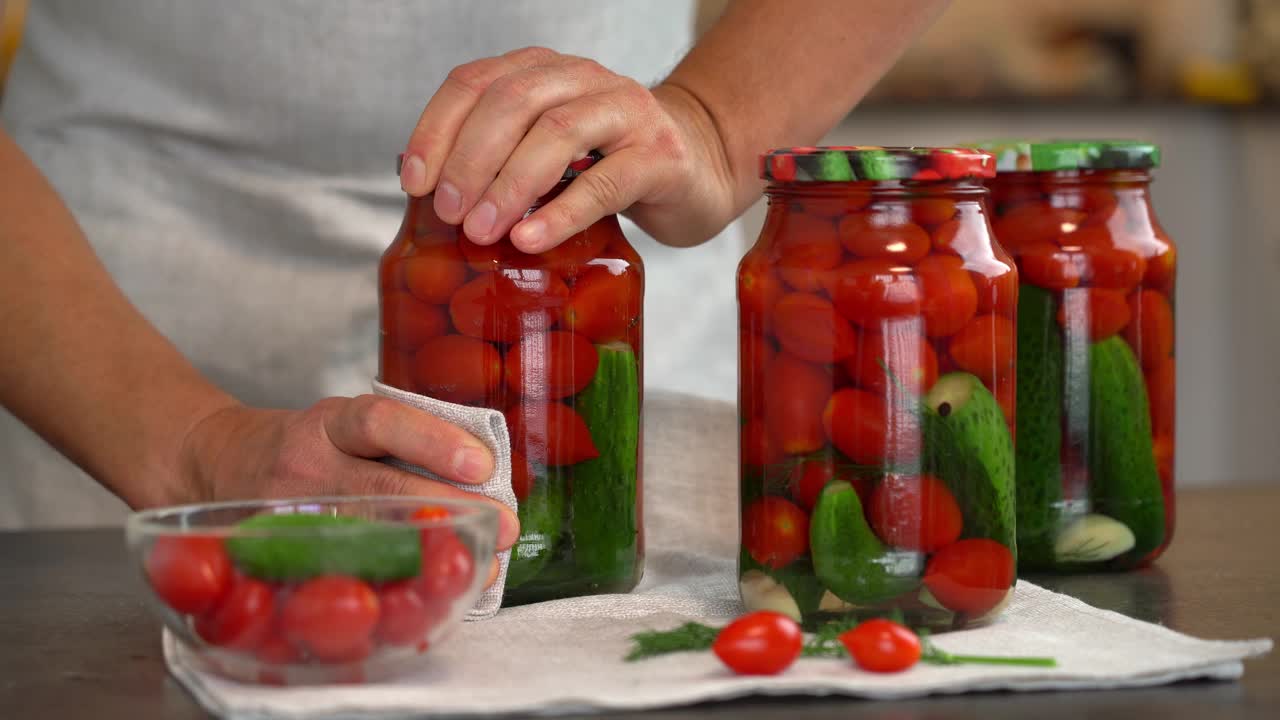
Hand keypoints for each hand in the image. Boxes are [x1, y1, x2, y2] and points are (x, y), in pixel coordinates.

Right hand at [177, 396, 519, 586]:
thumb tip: (485, 477)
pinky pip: (334, 575)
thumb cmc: (304, 445)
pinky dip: (383, 586)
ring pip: (361, 538)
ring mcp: (289, 515)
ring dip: (425, 554)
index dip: (433, 442)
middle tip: (502, 527)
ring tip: (475, 565)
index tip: (482, 464)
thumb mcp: (345, 424)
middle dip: (449, 510)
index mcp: (329, 423)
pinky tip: (423, 594)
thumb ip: (400, 443)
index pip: (380, 422)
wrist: (214, 460)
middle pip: (380, 488)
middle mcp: (306, 466)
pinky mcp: (278, 556)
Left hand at [399, 46, 735, 251]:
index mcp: (544, 72)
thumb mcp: (548, 152)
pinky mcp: (660, 156)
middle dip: (469, 160)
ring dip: (510, 185)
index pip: (475, 82)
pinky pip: (605, 182)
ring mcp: (626, 112)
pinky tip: (531, 240)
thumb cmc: (610, 166)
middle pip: (512, 102)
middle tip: (449, 214)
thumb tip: (427, 194)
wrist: (698, 168)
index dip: (436, 130)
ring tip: (482, 231)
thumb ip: (499, 158)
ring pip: (557, 133)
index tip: (414, 183)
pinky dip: (561, 213)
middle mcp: (583, 79)